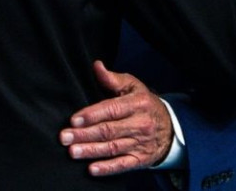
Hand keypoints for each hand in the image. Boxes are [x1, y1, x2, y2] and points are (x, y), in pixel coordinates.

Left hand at [59, 60, 173, 176]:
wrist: (171, 128)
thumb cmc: (145, 104)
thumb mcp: (133, 87)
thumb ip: (113, 79)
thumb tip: (97, 66)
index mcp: (138, 104)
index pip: (112, 109)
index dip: (92, 115)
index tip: (74, 119)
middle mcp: (140, 124)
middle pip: (108, 130)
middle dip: (84, 134)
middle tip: (65, 137)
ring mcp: (140, 143)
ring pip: (112, 148)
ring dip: (91, 151)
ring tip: (73, 151)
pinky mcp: (140, 159)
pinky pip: (122, 165)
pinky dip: (107, 168)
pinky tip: (92, 169)